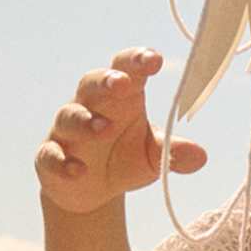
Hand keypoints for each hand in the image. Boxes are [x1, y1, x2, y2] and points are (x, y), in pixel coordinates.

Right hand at [35, 48, 208, 214]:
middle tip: (122, 84)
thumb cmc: (124, 158)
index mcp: (121, 97)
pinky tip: (77, 170)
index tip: (154, 60)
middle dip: (106, 81)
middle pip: (92, 83)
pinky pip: (51, 154)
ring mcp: (67, 131)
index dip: (137, 61)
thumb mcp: (153, 157)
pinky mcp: (50, 157)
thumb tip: (200, 157)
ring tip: (103, 128)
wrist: (90, 190)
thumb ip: (173, 153)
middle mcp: (91, 106)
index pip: (126, 69)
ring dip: (85, 121)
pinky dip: (62, 161)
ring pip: (69, 116)